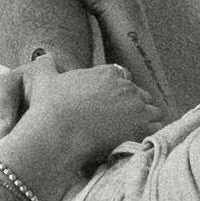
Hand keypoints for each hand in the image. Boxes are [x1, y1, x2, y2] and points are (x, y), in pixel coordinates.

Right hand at [11, 57, 163, 189]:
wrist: (57, 133)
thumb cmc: (49, 108)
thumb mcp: (44, 80)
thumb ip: (46, 66)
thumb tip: (43, 56)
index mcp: (107, 73)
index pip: (124, 77)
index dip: (119, 91)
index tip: (112, 104)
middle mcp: (125, 86)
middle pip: (140, 95)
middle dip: (134, 107)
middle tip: (122, 123)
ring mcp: (135, 106)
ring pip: (152, 112)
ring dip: (145, 121)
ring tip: (133, 135)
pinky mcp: (140, 126)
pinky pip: (155, 130)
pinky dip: (149, 136)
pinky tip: (138, 143)